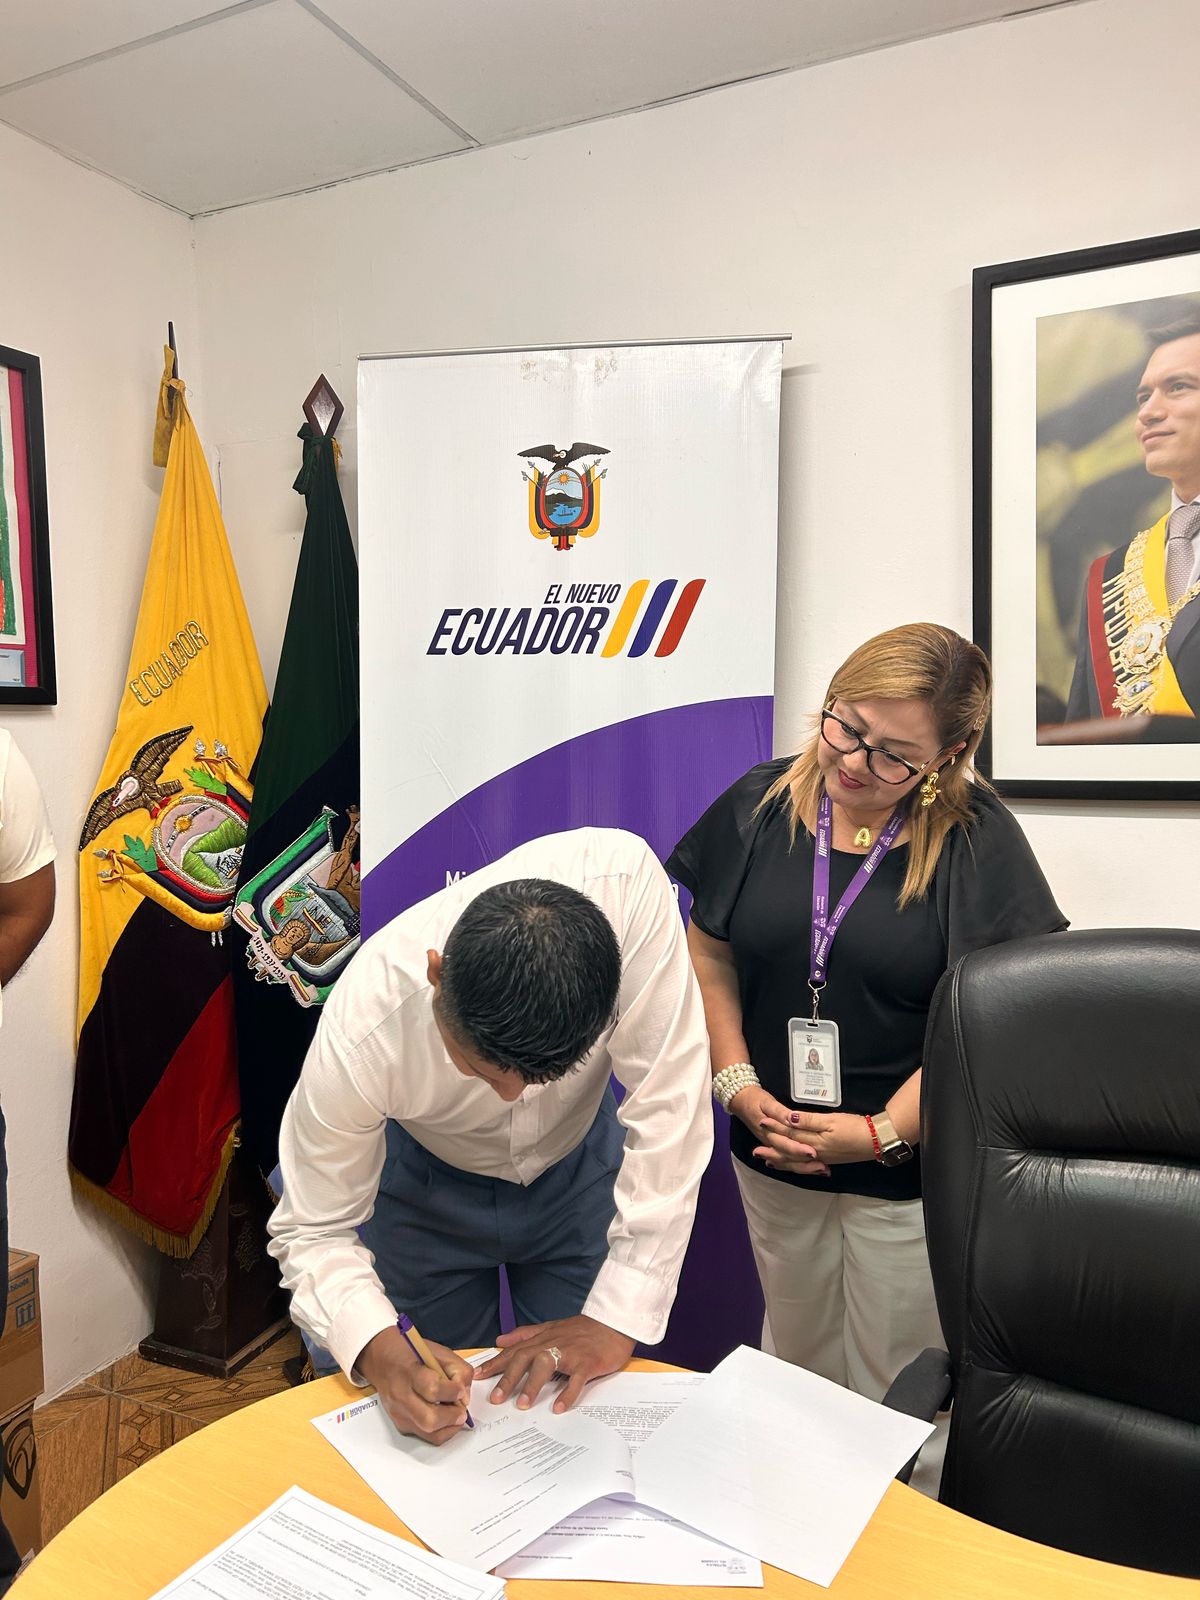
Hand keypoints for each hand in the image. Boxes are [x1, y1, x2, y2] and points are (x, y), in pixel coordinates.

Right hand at [356, 1327, 473, 1444]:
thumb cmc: (410, 1352)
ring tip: (455, 1414)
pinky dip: (439, 1430)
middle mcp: (401, 1396)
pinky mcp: (400, 1423)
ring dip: (448, 1427)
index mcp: (409, 1372)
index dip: (452, 1392)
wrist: (381, 1359)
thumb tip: (465, 1396)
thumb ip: (458, 1370)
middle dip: (451, 1417)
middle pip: (429, 1419)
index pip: (432, 1388)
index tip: (461, 1390)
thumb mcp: (438, 1351)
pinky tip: (444, 1417)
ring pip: (428, 1433)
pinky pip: (424, 1435)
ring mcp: (399, 1413)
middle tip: (461, 1411)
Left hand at [477, 1315, 634, 1413]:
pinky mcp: (588, 1362)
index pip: (514, 1351)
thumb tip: (500, 1341)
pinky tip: (559, 1408)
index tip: (477, 1378)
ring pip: (547, 1365)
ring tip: (522, 1405)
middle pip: (525, 1358)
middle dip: (508, 1378)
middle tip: (495, 1399)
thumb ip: (525, 1334)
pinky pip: (576, 1379)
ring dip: (533, 1384)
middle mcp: (553, 1343)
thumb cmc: (582, 1329)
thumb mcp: (551, 1327)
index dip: (495, 1363)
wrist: (614, 1322)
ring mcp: (571, 1352)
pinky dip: (568, 1393)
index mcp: (543, 1337)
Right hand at [727, 1084, 827, 1174]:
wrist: (741, 1101)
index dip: (799, 1149)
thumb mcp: (767, 1102)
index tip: (813, 1153)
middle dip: (805, 1164)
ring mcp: (773, 1146)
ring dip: (805, 1168)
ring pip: (789, 1162)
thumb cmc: (756, 1100)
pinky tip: (813, 1169)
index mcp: (768, 1132)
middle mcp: (771, 1142)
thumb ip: (780, 1113)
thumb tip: (792, 1119)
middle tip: (823, 1167)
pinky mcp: (777, 1145)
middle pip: (788, 1158)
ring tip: (823, 1171)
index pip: (785, 1144)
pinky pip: (788, 1159)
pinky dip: (800, 1165)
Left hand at [755, 1109, 873, 1173]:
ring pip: (796, 1162)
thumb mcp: (832, 1120)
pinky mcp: (829, 1159)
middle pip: (789, 1152)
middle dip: (772, 1150)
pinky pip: (805, 1165)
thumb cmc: (855, 1127)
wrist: (877, 1141)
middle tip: (755, 1152)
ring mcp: (822, 1158)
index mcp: (814, 1142)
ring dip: (781, 1161)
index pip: (789, 1135)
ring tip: (768, 1161)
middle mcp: (815, 1154)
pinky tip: (792, 1164)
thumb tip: (788, 1119)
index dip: (774, 1128)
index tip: (761, 1122)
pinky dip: (795, 1165)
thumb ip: (809, 1121)